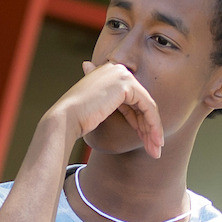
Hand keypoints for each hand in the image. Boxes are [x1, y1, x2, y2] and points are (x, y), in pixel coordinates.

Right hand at [44, 62, 164, 158]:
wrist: (66, 118)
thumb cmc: (77, 118)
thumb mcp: (98, 107)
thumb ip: (111, 103)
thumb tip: (106, 98)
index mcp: (109, 72)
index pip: (132, 100)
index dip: (139, 121)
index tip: (145, 141)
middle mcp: (117, 69)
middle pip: (141, 103)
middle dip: (149, 128)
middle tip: (154, 150)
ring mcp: (122, 75)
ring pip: (147, 106)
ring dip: (154, 131)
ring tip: (155, 151)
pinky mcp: (126, 84)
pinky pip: (148, 107)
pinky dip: (153, 125)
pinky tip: (154, 141)